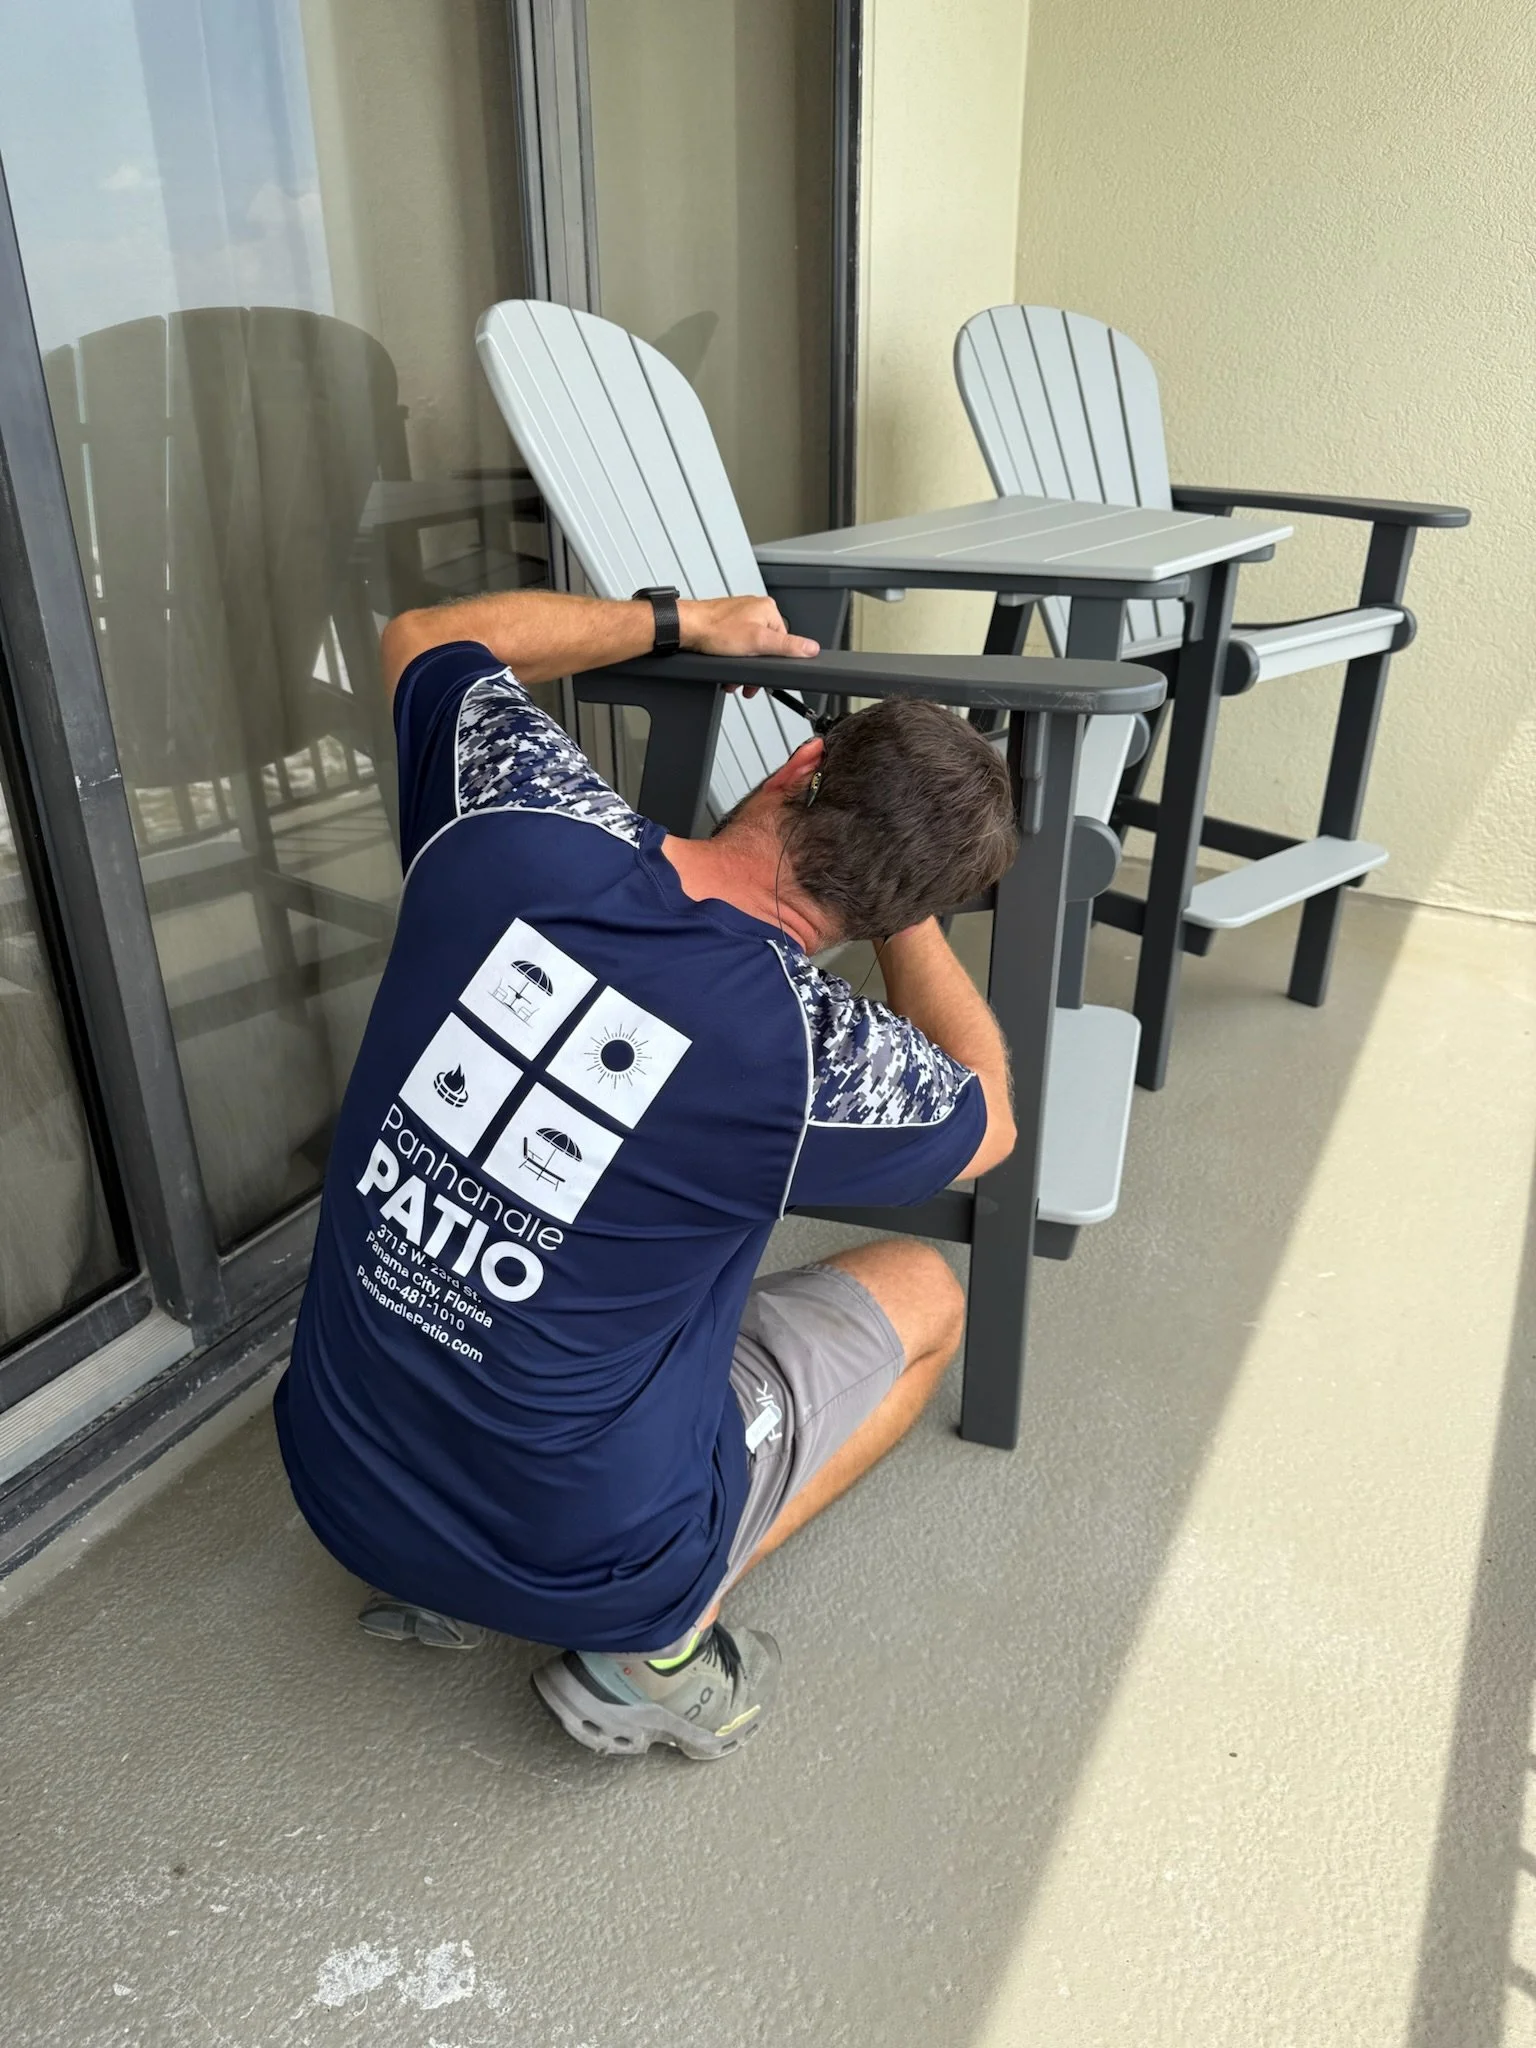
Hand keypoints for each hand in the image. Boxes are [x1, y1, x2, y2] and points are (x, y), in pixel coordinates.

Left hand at [678, 597, 818, 684]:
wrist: (687, 629)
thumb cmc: (716, 630)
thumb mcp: (759, 642)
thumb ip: (788, 647)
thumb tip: (811, 648)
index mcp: (768, 609)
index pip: (784, 642)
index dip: (774, 663)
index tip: (763, 676)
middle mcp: (755, 609)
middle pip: (766, 647)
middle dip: (756, 668)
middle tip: (746, 683)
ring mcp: (740, 616)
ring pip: (751, 649)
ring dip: (743, 667)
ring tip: (733, 677)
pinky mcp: (727, 624)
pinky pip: (737, 646)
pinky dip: (733, 659)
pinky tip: (725, 665)